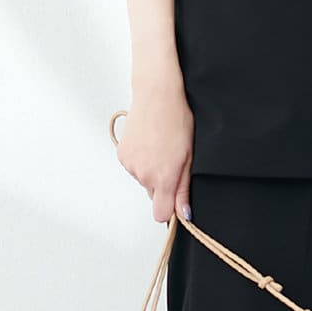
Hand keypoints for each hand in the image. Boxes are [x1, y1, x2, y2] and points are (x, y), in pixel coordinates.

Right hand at [115, 84, 194, 222]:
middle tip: (171, 159)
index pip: (161, 214)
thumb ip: (184, 188)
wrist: (156, 96)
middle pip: (153, 194)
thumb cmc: (176, 120)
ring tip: (159, 147)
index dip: (169, 208)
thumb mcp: (189, 156)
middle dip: (162, 183)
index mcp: (163, 178)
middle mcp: (144, 174)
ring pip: (143, 179)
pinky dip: (140, 160)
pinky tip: (148, 143)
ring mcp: (130, 164)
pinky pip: (133, 167)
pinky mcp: (122, 154)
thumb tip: (184, 214)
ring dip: (151, 169)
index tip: (176, 198)